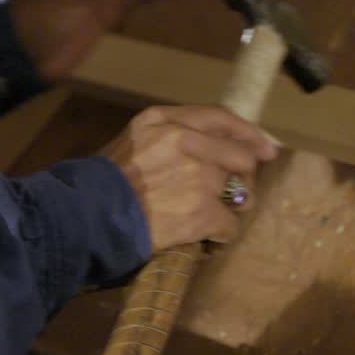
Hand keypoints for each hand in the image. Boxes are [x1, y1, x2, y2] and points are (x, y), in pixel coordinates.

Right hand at [102, 106, 278, 250]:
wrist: (87, 217)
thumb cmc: (105, 181)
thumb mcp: (134, 139)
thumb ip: (170, 132)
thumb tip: (214, 142)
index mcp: (167, 121)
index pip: (220, 118)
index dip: (249, 133)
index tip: (267, 147)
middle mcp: (186, 142)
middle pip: (240, 157)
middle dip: (242, 177)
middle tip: (232, 193)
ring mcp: (197, 178)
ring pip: (241, 193)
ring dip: (234, 207)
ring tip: (216, 215)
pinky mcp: (201, 213)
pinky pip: (230, 225)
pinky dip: (221, 234)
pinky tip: (206, 236)